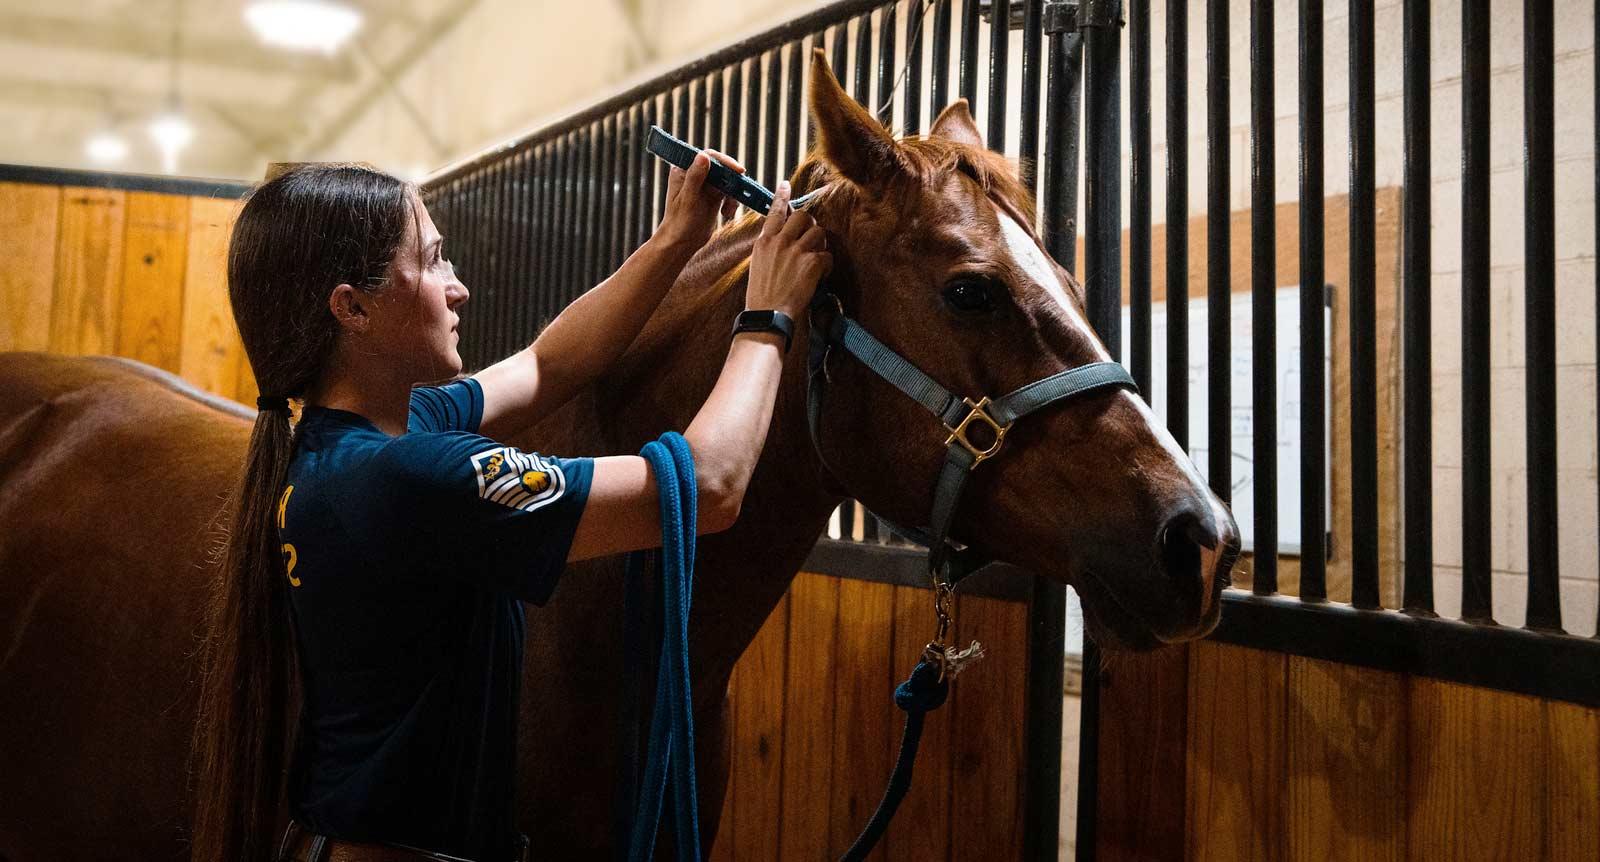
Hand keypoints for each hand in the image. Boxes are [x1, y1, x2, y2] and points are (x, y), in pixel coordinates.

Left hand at [654, 149, 743, 250]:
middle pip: (720, 167)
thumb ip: (695, 177)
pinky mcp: (714, 196)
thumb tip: (703, 156)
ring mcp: (705, 185)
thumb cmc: (679, 222)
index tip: (738, 170)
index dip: (724, 161)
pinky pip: (729, 193)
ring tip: (728, 211)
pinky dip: (732, 202)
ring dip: (733, 194)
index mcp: (684, 171)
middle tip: (740, 190)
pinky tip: (727, 214)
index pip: (707, 157)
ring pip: (727, 180)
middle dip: (731, 180)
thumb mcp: (688, 199)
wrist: (682, 243)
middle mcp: (695, 175)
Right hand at [747, 181, 830, 318]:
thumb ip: (770, 247)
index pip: (774, 212)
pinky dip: (827, 266)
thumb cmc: (762, 296)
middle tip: (811, 239)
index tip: (785, 185)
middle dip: (810, 225)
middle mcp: (780, 242)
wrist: (767, 316)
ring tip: (815, 261)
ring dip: (820, 245)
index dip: (782, 197)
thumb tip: (783, 237)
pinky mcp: (811, 263)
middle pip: (803, 216)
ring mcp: (796, 251)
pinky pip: (827, 255)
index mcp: (764, 242)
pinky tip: (820, 277)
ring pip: (818, 232)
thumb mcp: (758, 265)